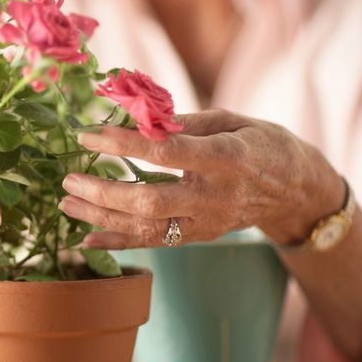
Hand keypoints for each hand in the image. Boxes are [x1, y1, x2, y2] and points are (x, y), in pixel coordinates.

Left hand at [59, 109, 344, 248]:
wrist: (294, 190)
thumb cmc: (260, 144)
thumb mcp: (231, 119)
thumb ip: (183, 121)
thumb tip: (134, 117)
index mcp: (226, 158)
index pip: (165, 152)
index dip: (123, 144)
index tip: (88, 136)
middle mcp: (214, 196)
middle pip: (150, 201)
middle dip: (103, 192)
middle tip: (69, 180)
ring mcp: (206, 223)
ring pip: (146, 228)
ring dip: (101, 218)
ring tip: (67, 203)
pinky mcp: (198, 237)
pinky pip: (153, 244)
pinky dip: (117, 243)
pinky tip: (86, 239)